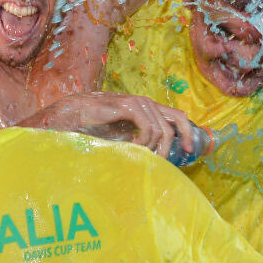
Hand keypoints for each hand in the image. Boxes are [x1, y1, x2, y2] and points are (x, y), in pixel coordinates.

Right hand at [30, 92, 194, 157]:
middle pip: (176, 121)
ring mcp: (138, 102)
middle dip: (175, 142)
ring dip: (153, 146)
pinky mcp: (128, 105)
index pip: (177, 117)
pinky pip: (147, 127)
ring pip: (161, 130)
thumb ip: (140, 139)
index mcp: (148, 108)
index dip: (186, 133)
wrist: (76, 114)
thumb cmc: (97, 125)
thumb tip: (155, 155)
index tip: (186, 151)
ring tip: (140, 153)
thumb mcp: (124, 134)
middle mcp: (146, 103)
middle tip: (165, 159)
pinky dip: (144, 140)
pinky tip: (133, 145)